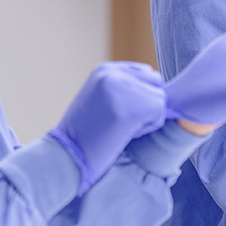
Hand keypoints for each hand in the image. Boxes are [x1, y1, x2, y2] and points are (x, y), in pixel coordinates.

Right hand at [48, 61, 166, 194]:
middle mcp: (112, 73)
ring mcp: (121, 89)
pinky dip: (147, 128)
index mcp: (104, 70)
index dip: (141, 96)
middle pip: (156, 82)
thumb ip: (123, 89)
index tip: (120, 113)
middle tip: (122, 122)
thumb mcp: (100, 99)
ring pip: (159, 98)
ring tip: (120, 129)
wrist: (65, 156)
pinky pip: (159, 113)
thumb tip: (158, 92)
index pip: (145, 73)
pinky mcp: (130, 107)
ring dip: (147, 119)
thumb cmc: (83, 135)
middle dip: (148, 104)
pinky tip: (124, 134)